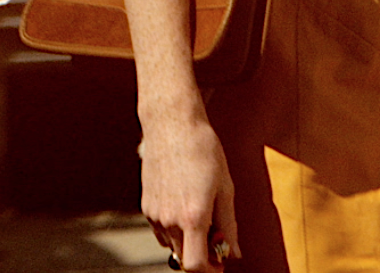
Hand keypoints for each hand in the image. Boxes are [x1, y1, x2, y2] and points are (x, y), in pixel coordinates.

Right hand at [141, 115, 240, 271]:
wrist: (172, 122)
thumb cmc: (202, 149)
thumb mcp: (225, 186)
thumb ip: (229, 224)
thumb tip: (234, 253)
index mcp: (193, 217)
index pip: (195, 266)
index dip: (210, 270)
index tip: (220, 261)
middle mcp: (169, 220)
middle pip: (184, 258)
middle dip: (201, 253)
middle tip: (215, 232)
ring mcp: (154, 213)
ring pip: (171, 244)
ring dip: (186, 239)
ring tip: (198, 209)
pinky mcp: (145, 205)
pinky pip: (161, 229)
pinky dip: (173, 226)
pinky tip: (183, 200)